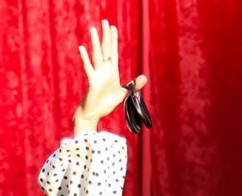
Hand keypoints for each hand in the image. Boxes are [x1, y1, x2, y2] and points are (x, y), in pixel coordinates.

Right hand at [73, 19, 146, 135]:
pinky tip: (81, 48)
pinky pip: (89, 69)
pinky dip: (85, 59)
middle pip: (105, 49)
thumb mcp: (123, 93)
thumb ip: (133, 85)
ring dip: (95, 42)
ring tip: (93, 29)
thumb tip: (144, 77)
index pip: (113, 52)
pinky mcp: (92, 82)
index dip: (113, 40)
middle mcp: (104, 70)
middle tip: (105, 21)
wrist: (95, 113)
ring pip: (96, 55)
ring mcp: (97, 75)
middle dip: (106, 36)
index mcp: (112, 72)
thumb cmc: (106, 103)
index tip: (113, 27)